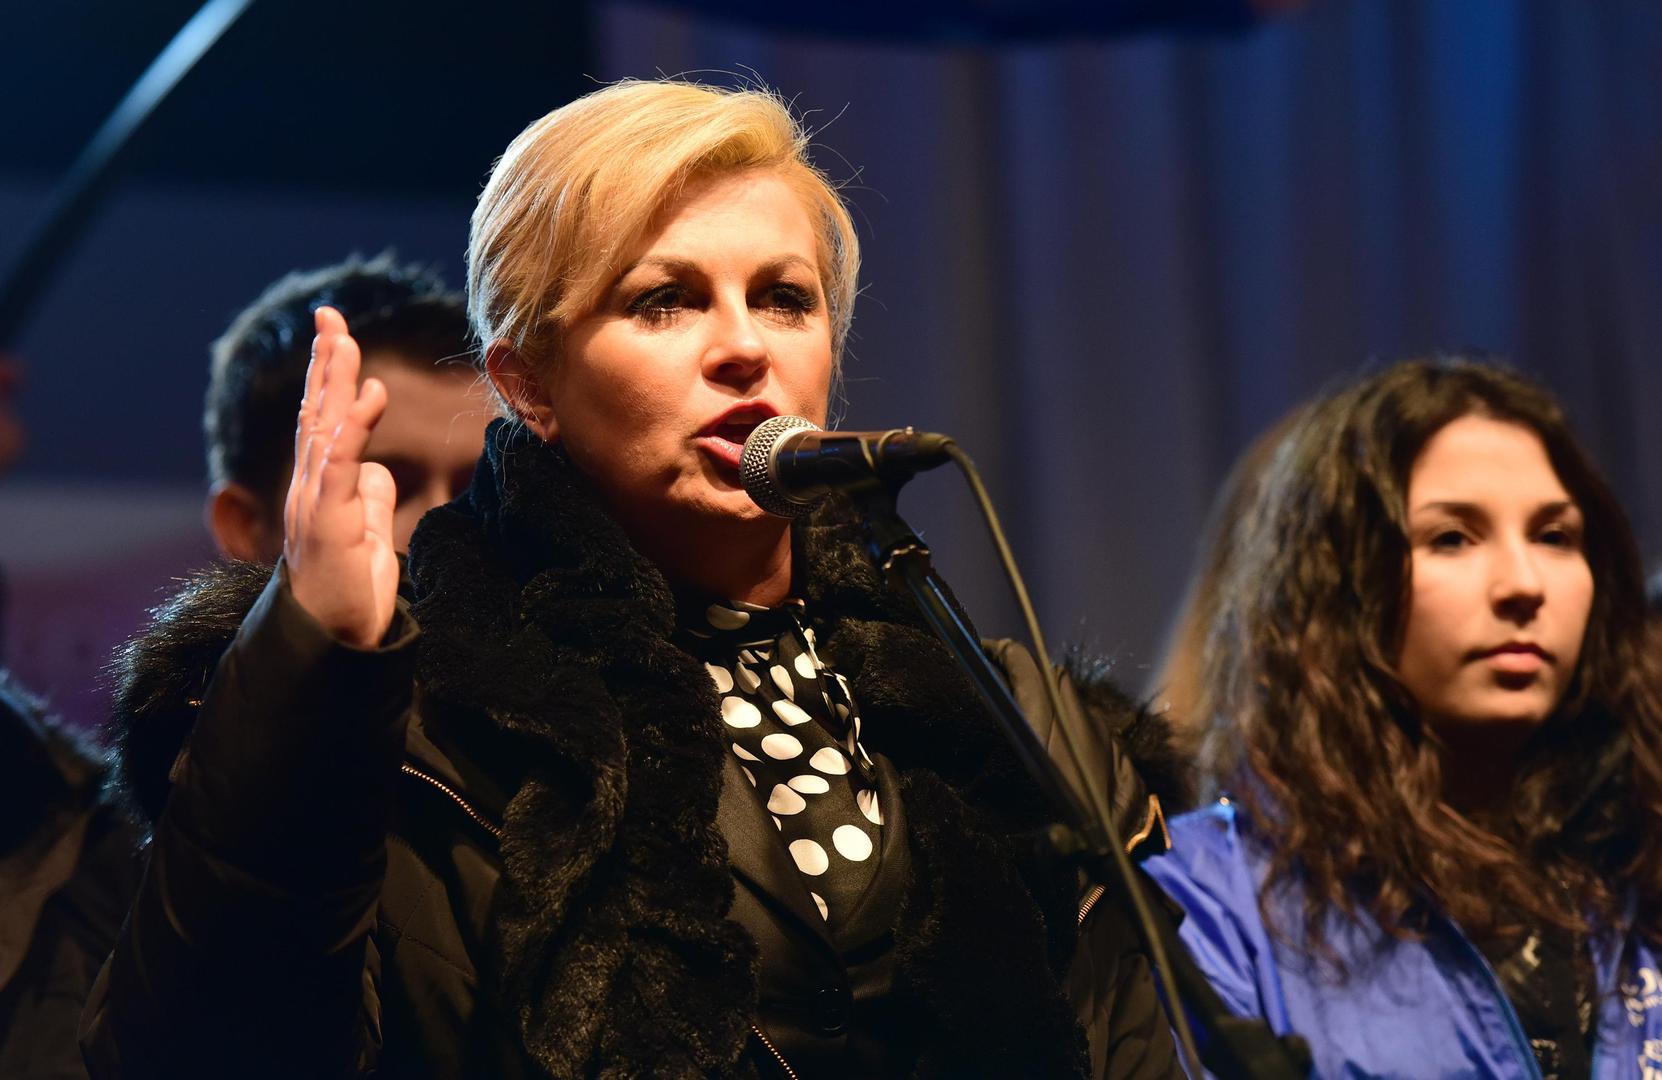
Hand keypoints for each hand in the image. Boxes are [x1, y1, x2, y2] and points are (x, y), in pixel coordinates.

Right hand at [284, 307, 398, 647]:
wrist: (336, 638)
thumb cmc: (349, 588)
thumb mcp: (366, 530)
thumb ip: (368, 495)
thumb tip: (377, 469)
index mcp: (320, 486)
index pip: (322, 419)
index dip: (327, 375)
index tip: (335, 332)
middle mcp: (310, 486)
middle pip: (316, 412)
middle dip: (323, 362)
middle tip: (330, 316)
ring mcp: (315, 502)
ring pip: (324, 429)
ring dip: (334, 381)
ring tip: (344, 340)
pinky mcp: (330, 522)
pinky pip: (343, 466)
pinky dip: (355, 428)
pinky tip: (368, 395)